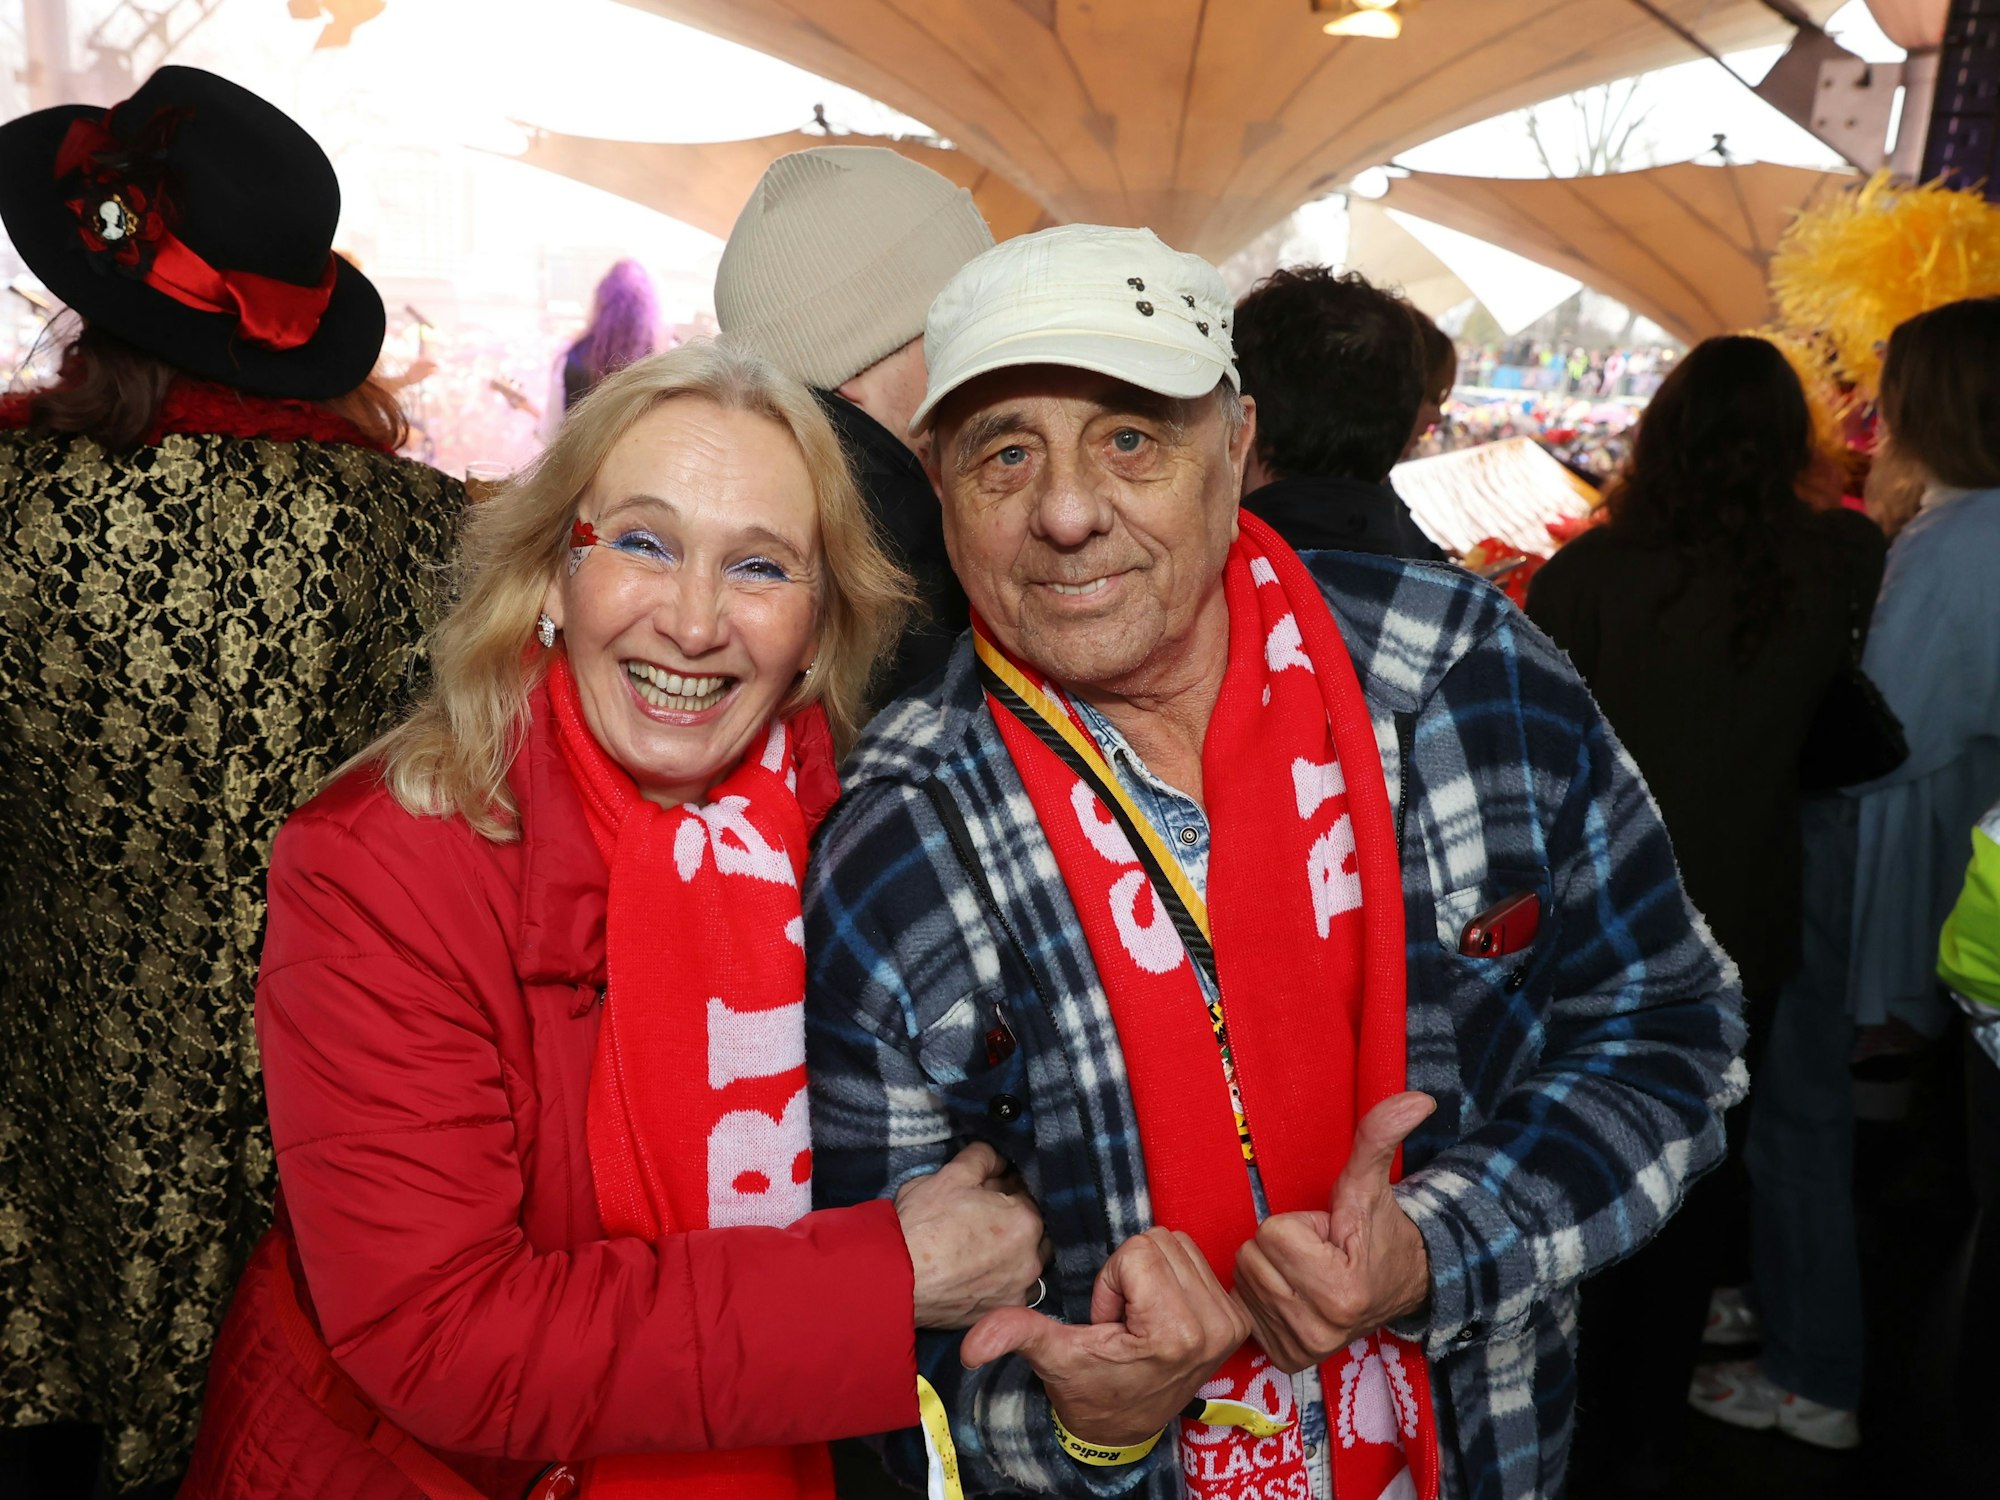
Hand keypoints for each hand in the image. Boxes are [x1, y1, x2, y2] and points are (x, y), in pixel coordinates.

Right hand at [897, 1141, 1048, 1328]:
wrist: (894, 1278)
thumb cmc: (922, 1224)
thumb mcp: (951, 1175)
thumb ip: (983, 1158)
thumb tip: (998, 1158)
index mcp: (1026, 1220)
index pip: (1028, 1194)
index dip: (1007, 1187)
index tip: (988, 1189)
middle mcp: (1031, 1258)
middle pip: (1034, 1230)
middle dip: (1016, 1221)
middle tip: (983, 1218)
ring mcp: (1017, 1290)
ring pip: (1026, 1262)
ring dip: (1012, 1252)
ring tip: (979, 1247)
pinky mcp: (999, 1312)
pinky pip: (1010, 1289)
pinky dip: (999, 1280)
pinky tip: (976, 1273)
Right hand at [960, 1227, 1250, 1446]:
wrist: (1125, 1429)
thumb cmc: (1091, 1391)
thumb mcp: (1054, 1359)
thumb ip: (1017, 1334)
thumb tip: (971, 1347)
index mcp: (1174, 1332)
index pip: (1138, 1251)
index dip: (1111, 1282)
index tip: (1109, 1324)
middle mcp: (1213, 1324)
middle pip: (1161, 1241)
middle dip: (1132, 1273)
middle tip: (1124, 1321)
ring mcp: (1229, 1321)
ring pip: (1179, 1243)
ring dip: (1152, 1273)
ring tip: (1141, 1318)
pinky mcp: (1237, 1317)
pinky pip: (1198, 1258)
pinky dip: (1174, 1277)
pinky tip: (1161, 1315)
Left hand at [1232, 1092, 1435, 1372]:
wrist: (1400, 1286)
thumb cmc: (1378, 1232)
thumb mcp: (1371, 1184)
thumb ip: (1379, 1138)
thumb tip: (1416, 1099)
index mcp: (1338, 1289)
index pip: (1271, 1234)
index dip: (1298, 1224)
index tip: (1327, 1234)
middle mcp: (1319, 1329)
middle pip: (1251, 1259)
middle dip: (1280, 1247)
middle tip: (1316, 1253)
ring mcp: (1302, 1349)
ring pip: (1245, 1282)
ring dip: (1270, 1270)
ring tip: (1308, 1272)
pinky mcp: (1288, 1359)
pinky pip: (1247, 1310)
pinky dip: (1265, 1298)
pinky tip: (1296, 1295)